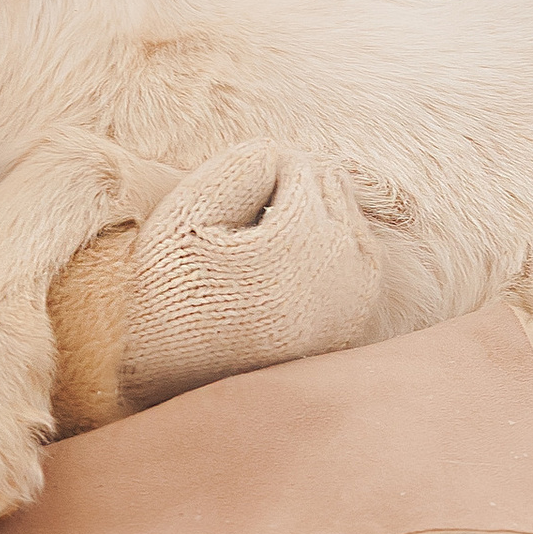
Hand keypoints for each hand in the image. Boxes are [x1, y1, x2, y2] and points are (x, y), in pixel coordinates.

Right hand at [110, 141, 392, 408]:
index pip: (289, 162)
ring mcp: (359, 292)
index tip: (221, 233)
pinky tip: (279, 277)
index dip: (245, 188)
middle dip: (283, 199)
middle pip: (325, 181)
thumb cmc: (173, 292)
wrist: (180, 380)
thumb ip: (240, 165)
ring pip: (342, 210)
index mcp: (304, 236)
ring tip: (256, 265)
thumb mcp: (186, 214)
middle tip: (239, 247)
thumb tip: (288, 153)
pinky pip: (351, 247)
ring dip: (303, 220)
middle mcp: (346, 264)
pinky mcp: (359, 312)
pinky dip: (319, 248)